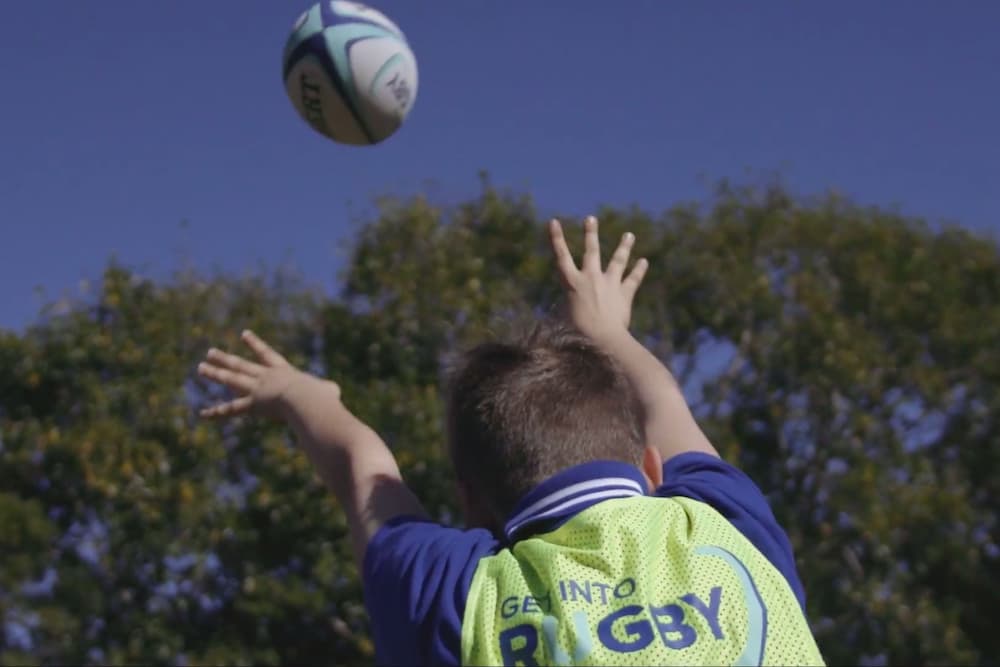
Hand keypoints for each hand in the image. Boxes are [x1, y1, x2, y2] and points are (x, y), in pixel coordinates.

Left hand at [197, 330, 336, 420]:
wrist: (308, 400)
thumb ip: (327, 389)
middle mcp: (266, 377)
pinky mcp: (253, 405)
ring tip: (201, 368)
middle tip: (210, 352)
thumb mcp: (327, 390)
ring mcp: (257, 389)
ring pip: (231, 380)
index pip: (266, 354)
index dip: (255, 344)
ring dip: (215, 373)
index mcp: (283, 371)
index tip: (243, 334)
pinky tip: (203, 414)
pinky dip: (217, 412)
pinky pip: (231, 410)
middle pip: (241, 365)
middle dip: (225, 359)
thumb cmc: (322, 396)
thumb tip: (332, 391)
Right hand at [549, 216, 648, 342]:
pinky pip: (633, 280)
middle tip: (591, 218)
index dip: (556, 238)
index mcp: (572, 283)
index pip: (561, 256)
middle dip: (591, 233)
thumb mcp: (565, 318)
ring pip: (618, 260)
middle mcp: (591, 278)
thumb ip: (567, 306)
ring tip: (629, 235)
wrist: (603, 339)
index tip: (554, 222)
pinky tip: (644, 261)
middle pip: (591, 250)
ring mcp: (609, 284)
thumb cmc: (578, 334)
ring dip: (624, 247)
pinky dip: (638, 270)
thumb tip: (562, 309)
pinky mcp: (624, 294)